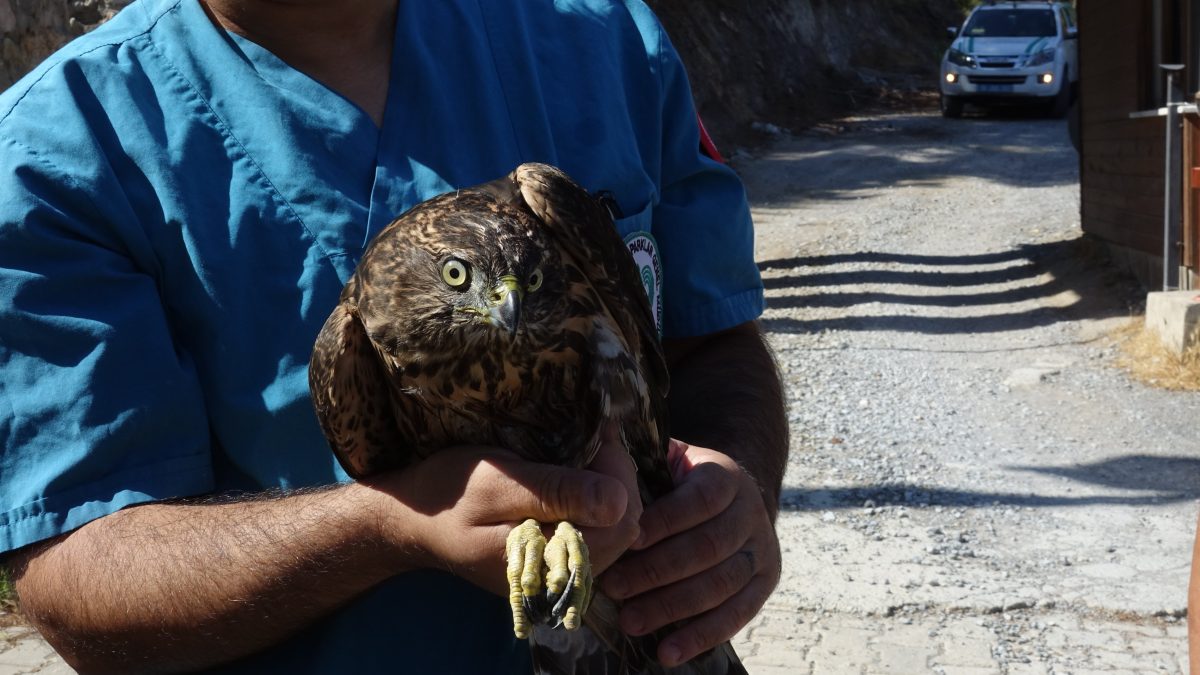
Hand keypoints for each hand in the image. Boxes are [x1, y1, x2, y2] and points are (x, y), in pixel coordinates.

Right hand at [365, 444, 639, 595]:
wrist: (412, 520)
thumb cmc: (450, 492)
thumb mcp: (499, 483)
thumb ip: (555, 493)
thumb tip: (618, 501)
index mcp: (548, 563)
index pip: (620, 521)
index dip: (618, 473)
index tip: (597, 436)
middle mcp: (559, 579)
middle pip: (625, 528)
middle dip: (618, 478)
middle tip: (595, 439)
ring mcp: (559, 574)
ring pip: (615, 530)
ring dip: (609, 488)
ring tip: (586, 454)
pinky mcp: (555, 564)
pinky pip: (596, 532)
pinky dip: (595, 501)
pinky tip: (577, 477)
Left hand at [600, 440, 780, 667]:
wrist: (731, 499)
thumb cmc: (677, 482)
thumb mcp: (664, 460)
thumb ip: (635, 458)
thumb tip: (595, 441)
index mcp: (725, 475)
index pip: (700, 500)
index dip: (665, 521)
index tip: (627, 539)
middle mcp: (751, 511)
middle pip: (707, 547)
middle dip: (658, 571)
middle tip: (614, 587)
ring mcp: (763, 549)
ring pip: (721, 584)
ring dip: (673, 607)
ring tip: (631, 622)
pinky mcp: (766, 583)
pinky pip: (737, 615)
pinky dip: (701, 636)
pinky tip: (668, 653)